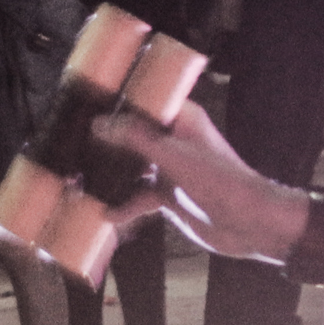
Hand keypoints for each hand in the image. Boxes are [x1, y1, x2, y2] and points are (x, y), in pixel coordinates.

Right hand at [94, 101, 311, 261]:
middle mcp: (174, 140)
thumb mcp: (173, 155)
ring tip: (80, 180)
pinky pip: (140, 197)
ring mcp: (171, 169)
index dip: (116, 101)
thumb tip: (99, 123)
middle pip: (132, 135)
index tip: (85, 102)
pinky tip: (107, 214)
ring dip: (111, 176)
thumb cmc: (220, 181)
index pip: (143, 101)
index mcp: (180, 119)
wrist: (250, 223)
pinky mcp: (169, 197)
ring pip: (133, 168)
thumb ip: (136, 138)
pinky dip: (125, 205)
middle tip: (73, 142)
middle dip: (106, 142)